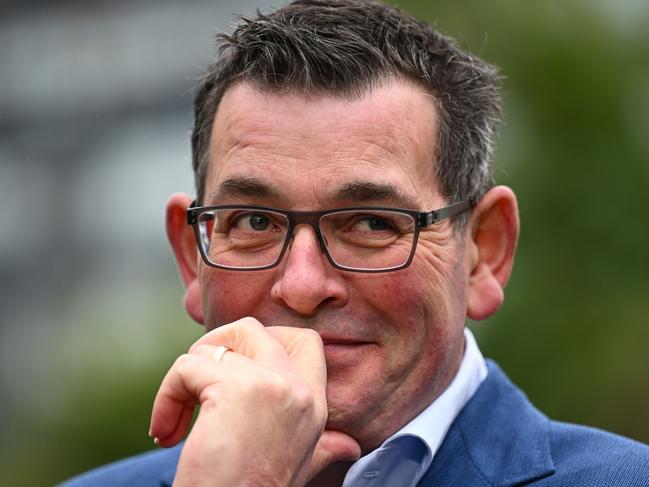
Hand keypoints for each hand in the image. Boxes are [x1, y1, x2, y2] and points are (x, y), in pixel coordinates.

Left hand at [149, 317, 360, 485]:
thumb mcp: (299, 466)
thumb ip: (324, 448)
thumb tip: (350, 446)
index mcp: (316, 404)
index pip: (306, 341)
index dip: (265, 341)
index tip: (234, 371)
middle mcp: (300, 389)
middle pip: (254, 329)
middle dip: (217, 346)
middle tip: (197, 382)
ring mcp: (272, 385)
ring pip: (214, 345)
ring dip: (184, 375)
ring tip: (177, 415)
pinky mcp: (236, 387)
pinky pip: (186, 367)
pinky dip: (166, 396)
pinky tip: (167, 431)